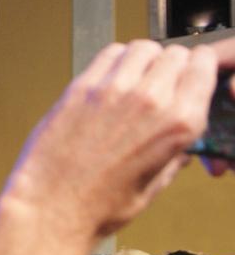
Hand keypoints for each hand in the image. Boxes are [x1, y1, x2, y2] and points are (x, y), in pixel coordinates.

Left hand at [6, 40, 218, 241]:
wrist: (52, 207)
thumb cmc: (99, 205)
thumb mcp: (154, 185)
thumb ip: (174, 156)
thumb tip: (181, 148)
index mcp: (179, 124)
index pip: (202, 68)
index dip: (198, 67)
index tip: (192, 71)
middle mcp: (151, 100)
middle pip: (174, 54)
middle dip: (172, 63)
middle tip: (161, 78)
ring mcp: (115, 89)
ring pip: (143, 47)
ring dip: (144, 58)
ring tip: (135, 76)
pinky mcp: (82, 87)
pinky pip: (109, 54)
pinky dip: (115, 59)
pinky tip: (110, 77)